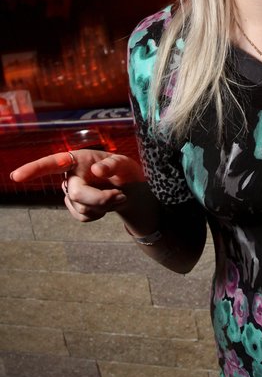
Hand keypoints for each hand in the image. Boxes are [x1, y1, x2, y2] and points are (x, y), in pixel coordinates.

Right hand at [10, 149, 145, 222]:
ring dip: (105, 206)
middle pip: (76, 193)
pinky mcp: (75, 207)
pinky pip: (84, 217)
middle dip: (100, 198)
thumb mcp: (125, 163)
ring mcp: (71, 192)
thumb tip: (96, 170)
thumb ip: (113, 164)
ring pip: (83, 208)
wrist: (129, 189)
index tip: (17, 176)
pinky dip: (101, 214)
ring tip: (119, 196)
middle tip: (121, 196)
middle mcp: (70, 175)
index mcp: (78, 159)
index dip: (34, 169)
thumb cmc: (124, 171)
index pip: (52, 163)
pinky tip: (109, 205)